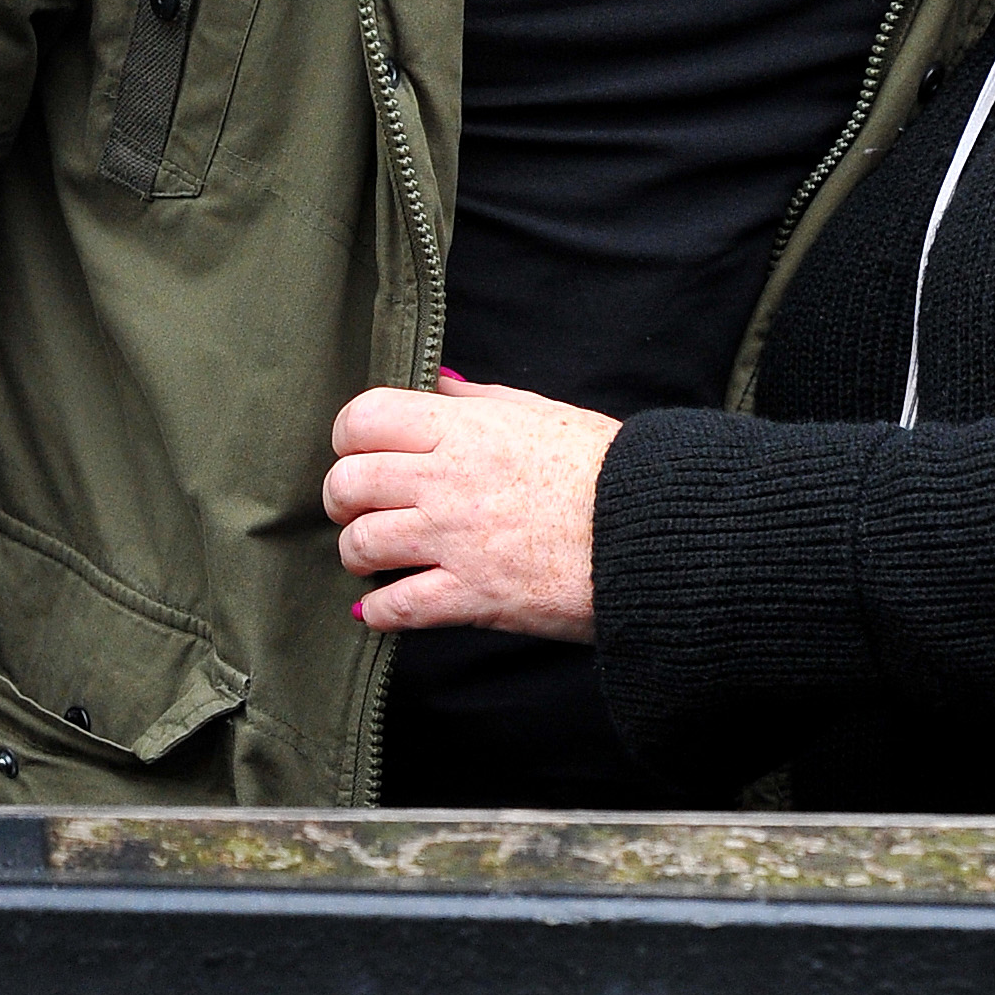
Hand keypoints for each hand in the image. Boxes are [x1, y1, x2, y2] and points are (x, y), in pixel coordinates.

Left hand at [324, 369, 616, 639]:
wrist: (652, 533)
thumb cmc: (607, 470)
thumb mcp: (543, 413)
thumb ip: (480, 398)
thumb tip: (439, 383)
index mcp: (467, 428)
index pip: (365, 417)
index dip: (349, 438)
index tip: (360, 454)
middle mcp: (450, 480)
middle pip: (350, 481)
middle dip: (342, 499)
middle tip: (356, 509)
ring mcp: (457, 539)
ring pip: (361, 543)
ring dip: (357, 554)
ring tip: (372, 559)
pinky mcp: (472, 596)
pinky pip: (396, 607)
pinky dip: (379, 611)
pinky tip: (383, 607)